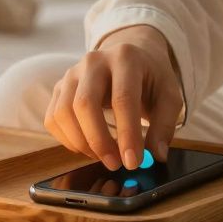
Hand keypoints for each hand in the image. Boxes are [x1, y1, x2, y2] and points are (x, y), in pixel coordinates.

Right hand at [45, 25, 183, 170]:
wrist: (130, 56)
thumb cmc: (150, 78)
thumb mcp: (169, 95)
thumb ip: (165, 125)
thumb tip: (156, 155)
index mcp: (125, 58)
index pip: (122, 98)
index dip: (127, 133)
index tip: (133, 162)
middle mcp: (93, 61)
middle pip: (85, 104)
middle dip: (99, 141)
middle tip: (115, 164)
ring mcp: (71, 73)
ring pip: (63, 113)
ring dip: (81, 143)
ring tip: (103, 156)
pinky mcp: (59, 88)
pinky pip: (53, 118)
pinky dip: (67, 140)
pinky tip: (88, 146)